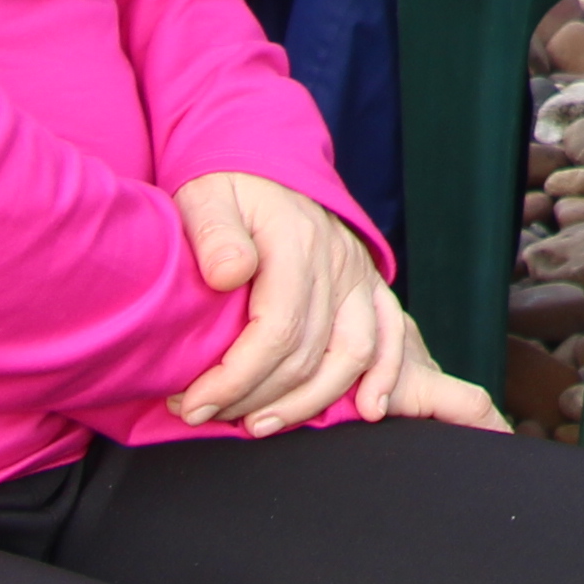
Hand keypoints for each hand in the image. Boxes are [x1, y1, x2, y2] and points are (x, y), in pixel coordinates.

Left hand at [172, 170, 428, 435]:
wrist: (262, 159)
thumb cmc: (225, 186)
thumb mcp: (205, 198)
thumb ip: (215, 234)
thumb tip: (228, 275)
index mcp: (295, 242)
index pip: (277, 330)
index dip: (236, 378)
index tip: (194, 402)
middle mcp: (335, 260)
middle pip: (309, 352)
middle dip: (255, 397)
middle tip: (205, 415)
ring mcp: (357, 273)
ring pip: (353, 354)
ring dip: (309, 401)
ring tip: (260, 424)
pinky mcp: (367, 283)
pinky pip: (390, 334)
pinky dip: (384, 374)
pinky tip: (369, 408)